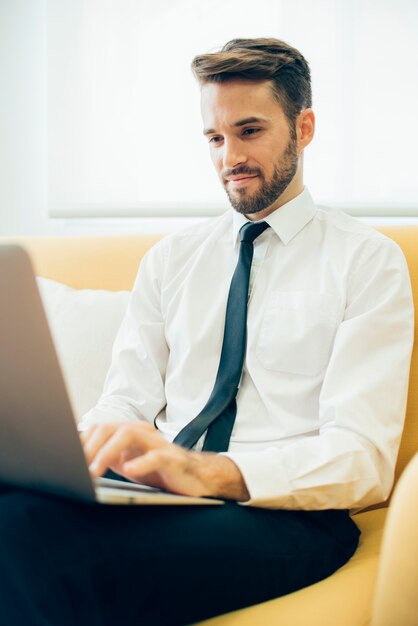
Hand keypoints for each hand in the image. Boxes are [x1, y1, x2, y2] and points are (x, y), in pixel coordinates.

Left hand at [80, 421, 249, 500]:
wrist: (195, 478)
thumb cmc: (158, 470)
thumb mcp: (127, 463)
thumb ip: (106, 457)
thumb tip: (75, 461)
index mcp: (129, 433)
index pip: (100, 428)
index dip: (82, 443)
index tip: (68, 460)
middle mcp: (142, 433)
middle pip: (111, 428)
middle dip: (91, 447)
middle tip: (78, 467)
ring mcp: (158, 444)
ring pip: (129, 434)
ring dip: (108, 451)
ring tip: (95, 470)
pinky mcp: (172, 458)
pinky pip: (155, 456)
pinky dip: (140, 462)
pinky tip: (128, 471)